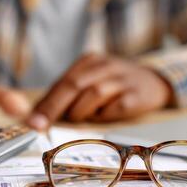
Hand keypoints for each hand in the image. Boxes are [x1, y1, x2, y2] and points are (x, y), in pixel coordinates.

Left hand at [26, 54, 171, 129]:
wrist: (155, 81)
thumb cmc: (114, 86)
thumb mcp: (91, 82)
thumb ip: (67, 95)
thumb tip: (38, 116)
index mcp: (89, 61)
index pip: (62, 82)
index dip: (45, 102)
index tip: (31, 120)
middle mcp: (105, 65)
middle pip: (74, 85)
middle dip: (53, 107)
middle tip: (40, 126)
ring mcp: (123, 78)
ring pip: (94, 93)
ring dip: (82, 111)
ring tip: (82, 118)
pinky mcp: (137, 94)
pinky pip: (116, 107)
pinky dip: (106, 115)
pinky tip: (106, 115)